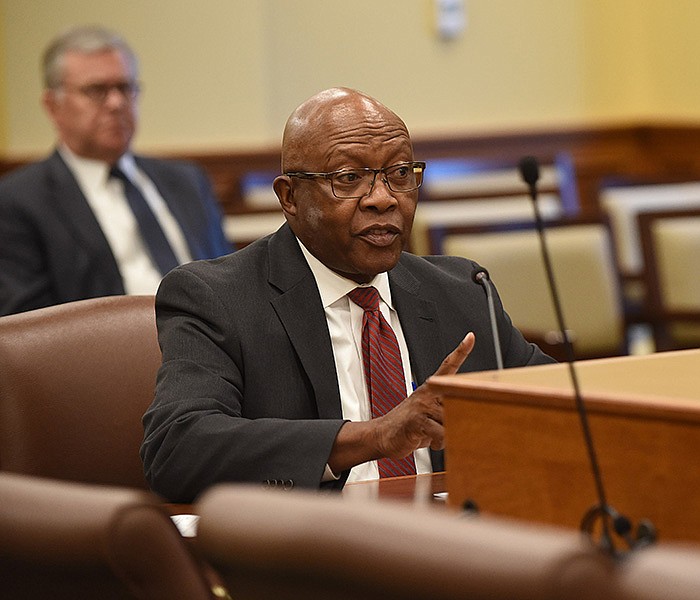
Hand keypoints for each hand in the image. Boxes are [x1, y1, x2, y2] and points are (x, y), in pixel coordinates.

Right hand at [373, 331, 474, 457]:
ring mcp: (421, 405)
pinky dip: (440, 442)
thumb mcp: (429, 414)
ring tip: (436, 437)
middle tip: (454, 426)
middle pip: (458, 399)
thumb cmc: (409, 426)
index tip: (470, 338)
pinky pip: (440, 432)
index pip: (448, 366)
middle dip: (461, 415)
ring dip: (448, 434)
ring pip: (451, 418)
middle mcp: (427, 393)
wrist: (383, 435)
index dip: (461, 351)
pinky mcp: (417, 420)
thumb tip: (469, 414)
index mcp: (430, 389)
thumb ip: (446, 411)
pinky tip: (432, 442)